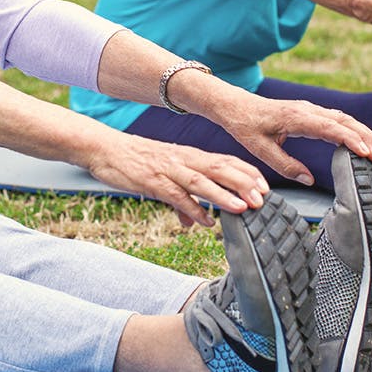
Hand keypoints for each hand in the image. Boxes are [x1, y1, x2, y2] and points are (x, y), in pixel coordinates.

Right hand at [85, 134, 269, 227]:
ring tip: (243, 208)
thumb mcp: (164, 178)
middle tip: (263, 199)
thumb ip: (183, 200)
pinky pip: (177, 196)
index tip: (265, 187)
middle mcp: (184, 160)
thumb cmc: (136, 161)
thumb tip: (195, 222)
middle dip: (243, 184)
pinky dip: (192, 209)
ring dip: (223, 195)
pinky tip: (206, 222)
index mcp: (190, 157)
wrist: (106, 149)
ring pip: (202, 182)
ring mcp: (169, 171)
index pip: (226, 161)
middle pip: (220, 169)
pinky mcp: (153, 182)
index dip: (247, 173)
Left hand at [214, 94, 371, 185]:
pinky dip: (351, 128)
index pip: (330, 128)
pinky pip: (335, 118)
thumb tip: (309, 180)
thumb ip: (285, 165)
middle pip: (343, 121)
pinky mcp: (309, 111)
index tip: (366, 153)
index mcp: (295, 118)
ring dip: (361, 132)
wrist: (236, 106)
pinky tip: (360, 140)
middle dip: (364, 136)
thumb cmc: (246, 127)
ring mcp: (309, 108)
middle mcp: (306, 109)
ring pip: (342, 118)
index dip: (350, 140)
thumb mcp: (260, 149)